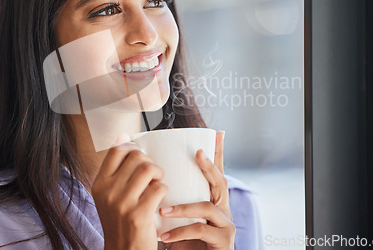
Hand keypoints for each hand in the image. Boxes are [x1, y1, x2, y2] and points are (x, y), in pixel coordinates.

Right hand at [92, 134, 167, 249]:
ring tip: (157, 183)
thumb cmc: (120, 221)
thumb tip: (123, 136)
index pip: (117, 149)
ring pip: (149, 169)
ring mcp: (122, 203)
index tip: (139, 157)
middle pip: (137, 157)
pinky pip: (159, 188)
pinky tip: (159, 199)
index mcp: (99, 184)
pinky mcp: (139, 214)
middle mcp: (108, 191)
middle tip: (152, 175)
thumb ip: (115, 169)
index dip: (133, 148)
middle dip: (150, 162)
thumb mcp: (108, 195)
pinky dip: (163, 190)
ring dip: (159, 174)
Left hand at [158, 131, 234, 249]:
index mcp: (212, 201)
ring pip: (207, 208)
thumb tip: (147, 177)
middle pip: (220, 183)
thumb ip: (169, 199)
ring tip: (162, 210)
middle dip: (210, 166)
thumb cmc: (183, 242)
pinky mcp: (223, 241)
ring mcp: (225, 225)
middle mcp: (222, 209)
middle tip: (197, 153)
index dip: (218, 154)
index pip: (216, 174)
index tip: (219, 133)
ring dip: (183, 208)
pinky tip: (164, 236)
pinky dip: (180, 232)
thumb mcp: (176, 218)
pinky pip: (201, 231)